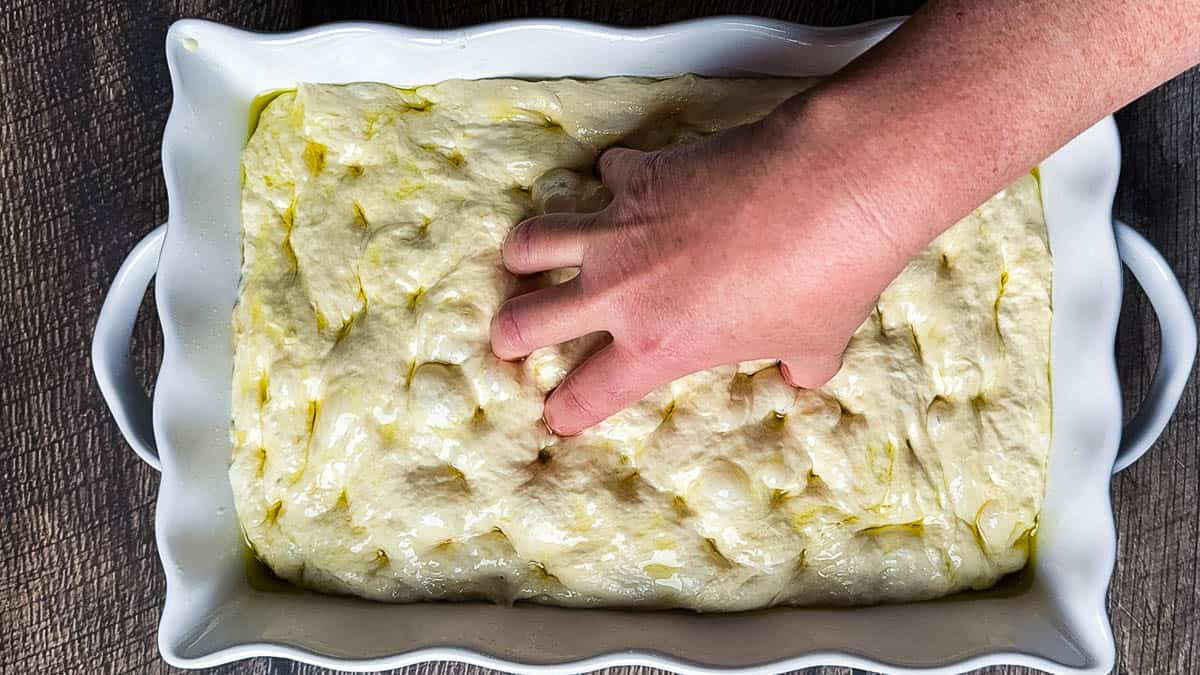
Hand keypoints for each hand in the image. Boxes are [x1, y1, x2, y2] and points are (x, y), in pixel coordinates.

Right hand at [490, 102, 915, 435]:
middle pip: (527, 323)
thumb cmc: (827, 277)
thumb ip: (797, 366)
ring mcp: (620, 228)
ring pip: (533, 241)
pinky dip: (612, 179)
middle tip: (510, 339)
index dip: (566, 413)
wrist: (831, 187)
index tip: (556, 417)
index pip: (589, 395)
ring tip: (523, 258)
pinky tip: (626, 180)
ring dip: (525, 253)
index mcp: (657, 347)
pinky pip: (606, 173)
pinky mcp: (640, 173)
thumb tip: (804, 373)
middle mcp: (621, 292)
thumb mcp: (816, 343)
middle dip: (511, 337)